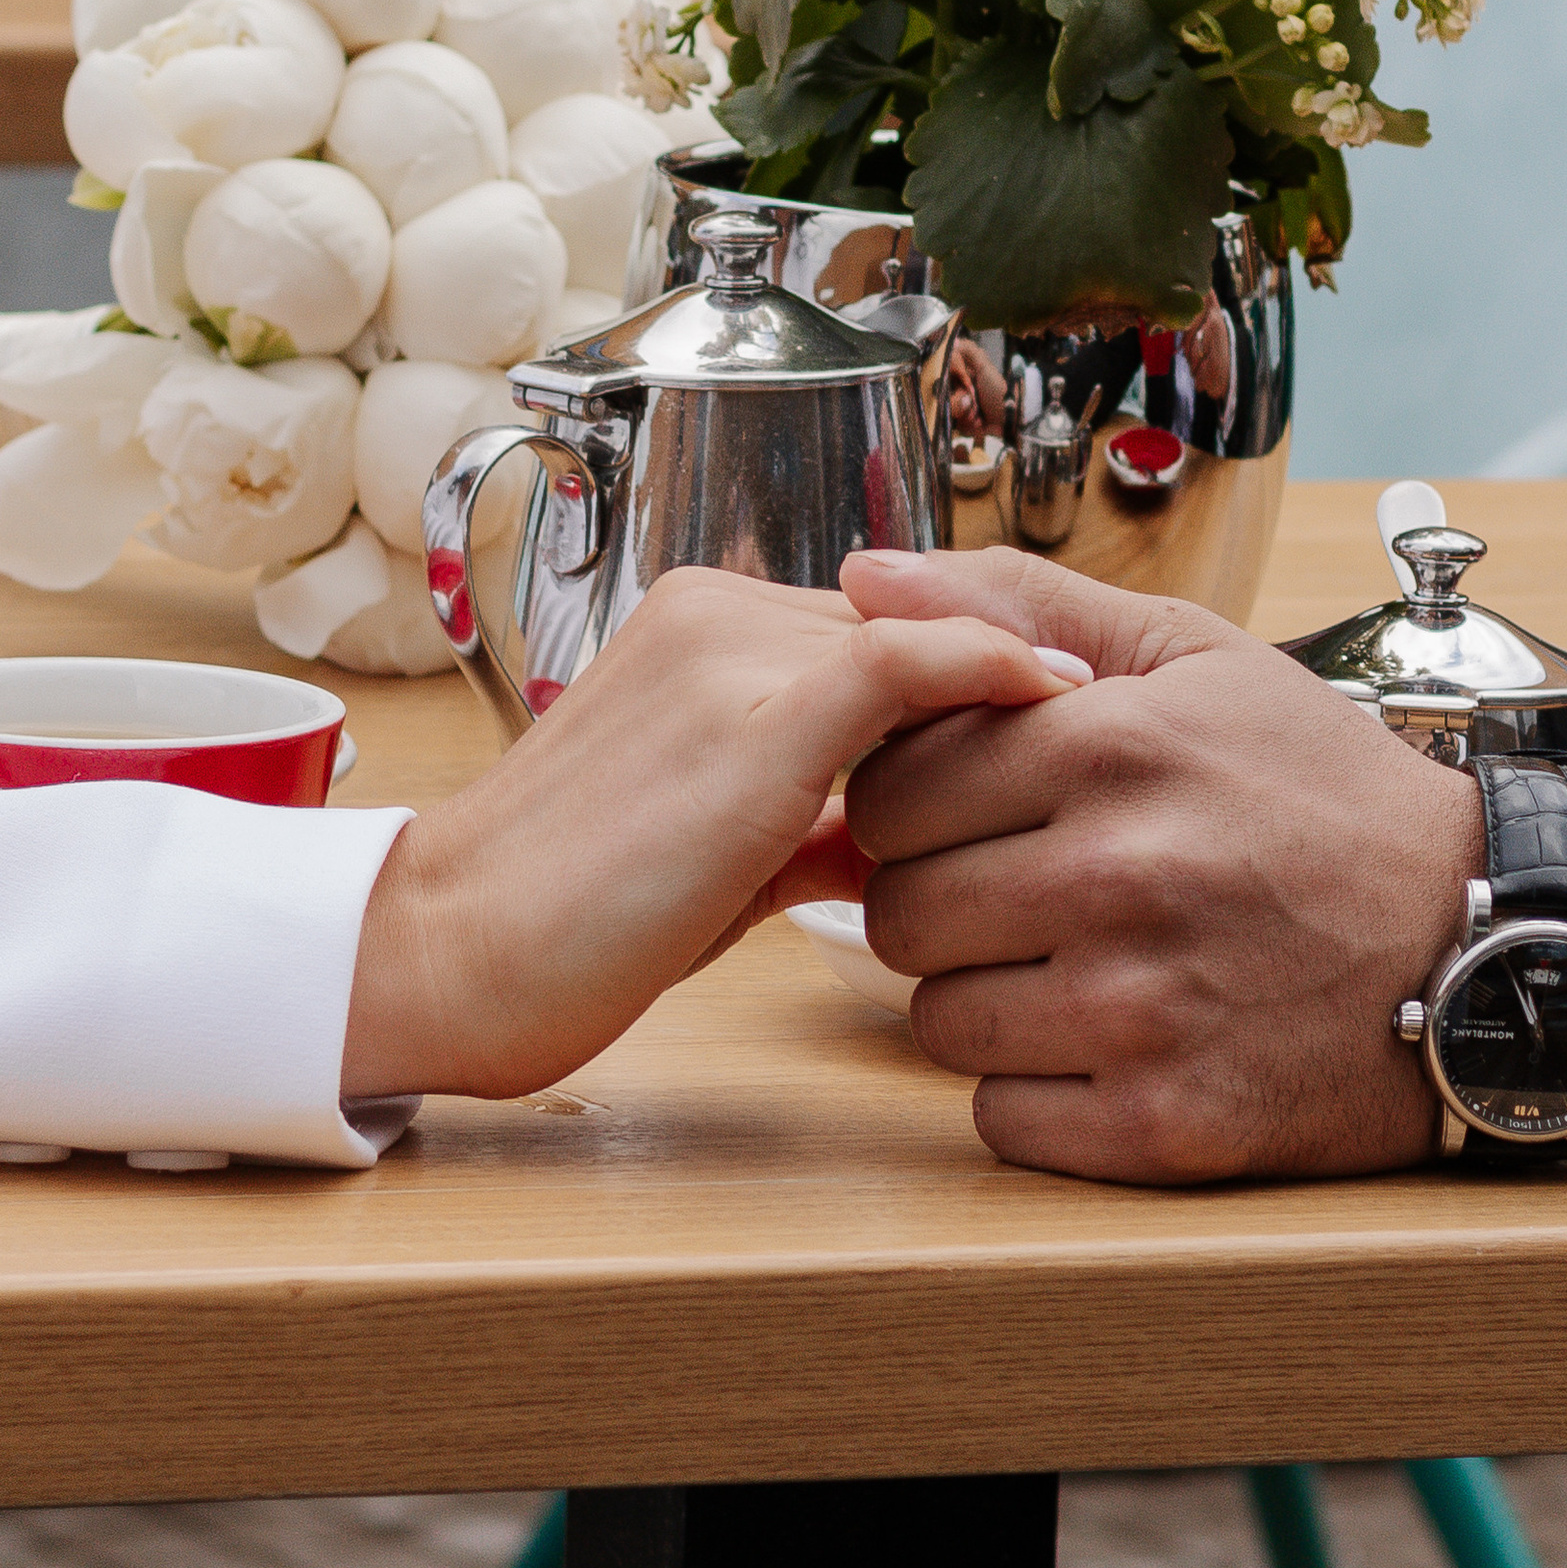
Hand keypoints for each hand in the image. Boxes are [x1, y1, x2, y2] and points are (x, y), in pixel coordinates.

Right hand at [342, 566, 1086, 1099]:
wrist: (453, 954)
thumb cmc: (572, 923)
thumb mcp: (719, 849)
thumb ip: (814, 815)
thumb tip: (910, 834)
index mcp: (697, 629)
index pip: (880, 631)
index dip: (977, 678)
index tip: (1070, 721)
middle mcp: (716, 613)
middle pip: (912, 630)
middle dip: (1008, 684)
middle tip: (1113, 733)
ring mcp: (732, 653)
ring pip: (921, 640)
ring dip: (1016, 688)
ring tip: (1112, 737)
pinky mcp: (755, 717)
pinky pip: (911, 662)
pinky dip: (997, 671)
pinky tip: (1066, 698)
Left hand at [839, 547, 1566, 1184]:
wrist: (1485, 939)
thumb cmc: (1323, 794)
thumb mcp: (1194, 657)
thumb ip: (1021, 605)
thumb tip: (862, 578)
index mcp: (1107, 745)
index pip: (887, 792)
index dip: (924, 808)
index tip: (993, 815)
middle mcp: (1116, 875)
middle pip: (899, 913)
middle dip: (951, 904)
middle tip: (1041, 895)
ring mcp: (1141, 1009)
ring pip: (940, 1022)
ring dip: (991, 1002)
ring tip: (1087, 966)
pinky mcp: (1168, 1123)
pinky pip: (1002, 1119)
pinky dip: (1043, 1093)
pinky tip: (1120, 1044)